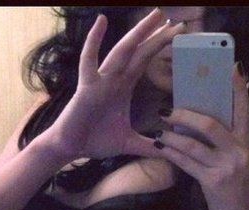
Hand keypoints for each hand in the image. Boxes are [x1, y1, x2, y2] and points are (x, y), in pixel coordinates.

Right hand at [40, 8, 185, 161]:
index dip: (160, 46)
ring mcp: (100, 80)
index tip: (178, 31)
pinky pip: (89, 60)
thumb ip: (149, 146)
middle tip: (176, 19)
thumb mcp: (128, 143)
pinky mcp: (86, 86)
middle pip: (138, 51)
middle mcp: (113, 79)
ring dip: (138, 33)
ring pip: (122, 51)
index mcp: (123, 87)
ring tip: (154, 16)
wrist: (70, 148)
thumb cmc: (93, 142)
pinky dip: (93, 41)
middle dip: (156, 35)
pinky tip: (101, 21)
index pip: (145, 61)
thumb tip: (169, 154)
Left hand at [154, 64, 248, 209]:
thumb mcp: (236, 160)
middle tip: (166, 109)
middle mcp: (239, 150)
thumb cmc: (234, 186)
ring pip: (193, 144)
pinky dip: (171, 154)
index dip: (236, 88)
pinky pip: (186, 163)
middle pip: (210, 123)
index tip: (230, 67)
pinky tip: (160, 147)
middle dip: (186, 114)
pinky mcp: (213, 181)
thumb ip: (224, 141)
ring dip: (172, 136)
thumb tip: (199, 121)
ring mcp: (226, 166)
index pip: (242, 108)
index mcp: (246, 141)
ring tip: (157, 130)